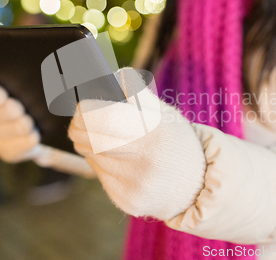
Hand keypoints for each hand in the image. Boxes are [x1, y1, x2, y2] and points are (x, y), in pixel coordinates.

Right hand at [0, 83, 95, 177]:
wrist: (48, 126)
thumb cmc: (40, 97)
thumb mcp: (36, 85)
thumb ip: (31, 77)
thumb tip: (42, 60)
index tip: (0, 94)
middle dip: (6, 112)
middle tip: (18, 109)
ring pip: (3, 133)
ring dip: (18, 127)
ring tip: (29, 123)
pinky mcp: (8, 151)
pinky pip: (14, 148)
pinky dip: (26, 141)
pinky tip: (34, 136)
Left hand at [68, 68, 205, 219]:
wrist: (196, 185)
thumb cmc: (175, 140)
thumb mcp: (164, 112)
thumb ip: (136, 93)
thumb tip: (113, 75)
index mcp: (155, 131)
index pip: (102, 116)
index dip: (85, 108)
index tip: (84, 104)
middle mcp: (145, 161)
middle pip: (88, 136)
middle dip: (79, 124)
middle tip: (82, 119)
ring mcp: (135, 184)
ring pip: (90, 154)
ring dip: (89, 143)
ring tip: (104, 137)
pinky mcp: (127, 200)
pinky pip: (99, 174)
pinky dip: (101, 163)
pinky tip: (117, 160)